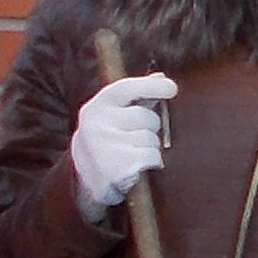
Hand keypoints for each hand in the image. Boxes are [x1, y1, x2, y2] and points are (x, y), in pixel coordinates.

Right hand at [71, 72, 173, 215]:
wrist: (86, 181)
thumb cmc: (107, 142)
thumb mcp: (112, 117)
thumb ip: (135, 97)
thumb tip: (160, 77)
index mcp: (96, 108)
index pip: (126, 89)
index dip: (151, 86)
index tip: (171, 88)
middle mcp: (97, 124)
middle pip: (147, 117)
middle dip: (151, 128)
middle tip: (135, 138)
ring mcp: (106, 146)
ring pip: (152, 139)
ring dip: (150, 147)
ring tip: (133, 154)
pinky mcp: (117, 167)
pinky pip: (153, 157)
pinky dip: (153, 162)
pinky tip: (138, 166)